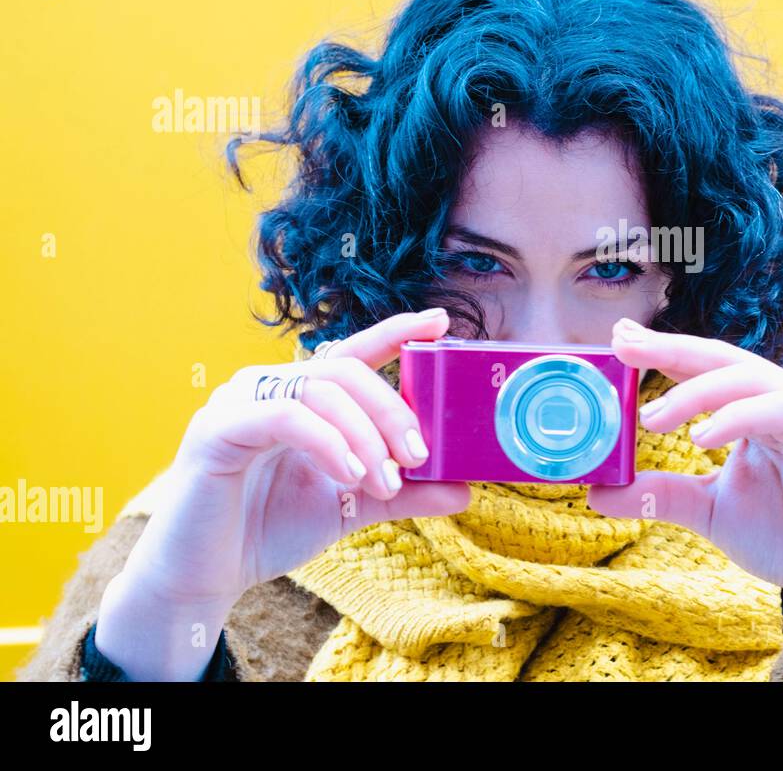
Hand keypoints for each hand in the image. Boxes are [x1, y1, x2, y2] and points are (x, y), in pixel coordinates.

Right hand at [95, 309, 470, 679]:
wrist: (203, 576)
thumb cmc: (267, 529)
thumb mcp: (351, 506)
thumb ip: (403, 492)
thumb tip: (464, 488)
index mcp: (302, 397)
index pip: (354, 353)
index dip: (396, 332)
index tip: (440, 321)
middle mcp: (270, 387)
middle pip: (347, 371)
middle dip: (393, 411)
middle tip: (419, 458)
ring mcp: (240, 401)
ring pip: (322, 389)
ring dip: (367, 435)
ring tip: (385, 482)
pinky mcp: (216, 428)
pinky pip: (287, 417)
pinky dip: (329, 443)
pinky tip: (350, 476)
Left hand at [587, 317, 782, 651]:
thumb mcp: (708, 509)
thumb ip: (659, 493)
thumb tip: (597, 491)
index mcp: (757, 408)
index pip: (706, 368)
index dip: (664, 351)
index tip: (618, 339)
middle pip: (724, 359)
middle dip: (672, 349)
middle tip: (624, 346)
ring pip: (751, 379)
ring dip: (697, 391)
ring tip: (654, 417)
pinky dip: (741, 416)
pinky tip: (703, 436)